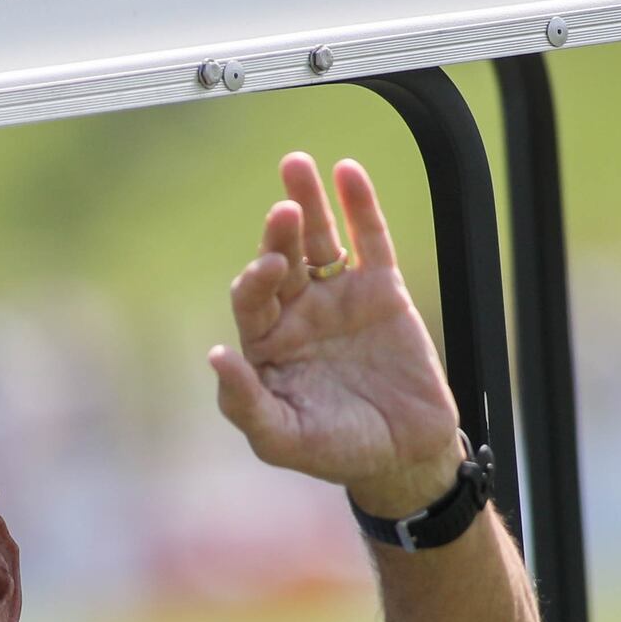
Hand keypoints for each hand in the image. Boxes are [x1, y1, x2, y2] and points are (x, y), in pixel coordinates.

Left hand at [211, 151, 469, 519]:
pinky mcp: (382, 290)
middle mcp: (297, 313)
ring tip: (296, 166)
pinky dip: (360, 205)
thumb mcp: (283, 439)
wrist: (404, 455)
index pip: (251, 298)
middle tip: (283, 213)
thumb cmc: (335, 451)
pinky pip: (369, 240)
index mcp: (266, 343)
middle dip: (278, 235)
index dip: (254, 281)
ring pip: (318, 239)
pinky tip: (348, 172)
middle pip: (280, 258)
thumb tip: (216, 356)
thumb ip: (245, 403)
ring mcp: (339, 297)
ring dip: (308, 202)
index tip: (267, 273)